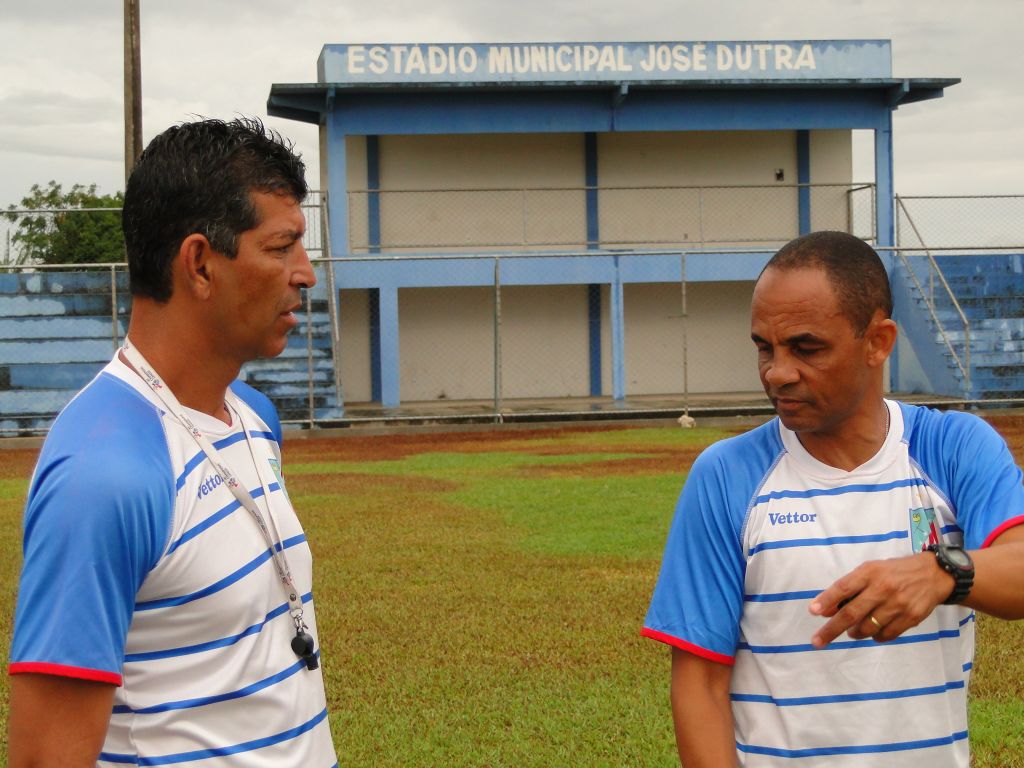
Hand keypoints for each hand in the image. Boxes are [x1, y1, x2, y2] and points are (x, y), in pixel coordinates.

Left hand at [808, 552, 954, 647]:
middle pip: (851, 613)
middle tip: (817, 641)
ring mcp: (897, 604)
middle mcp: (882, 588)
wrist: (933, 574)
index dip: (826, 600)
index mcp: (869, 572)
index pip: (843, 588)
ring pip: (867, 628)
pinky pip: (885, 635)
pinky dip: (874, 637)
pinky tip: (873, 631)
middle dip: (831, 629)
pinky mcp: (910, 618)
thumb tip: (825, 610)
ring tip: (852, 630)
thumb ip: (849, 588)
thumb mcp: (870, 571)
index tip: (813, 612)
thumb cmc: (893, 572)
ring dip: (854, 633)